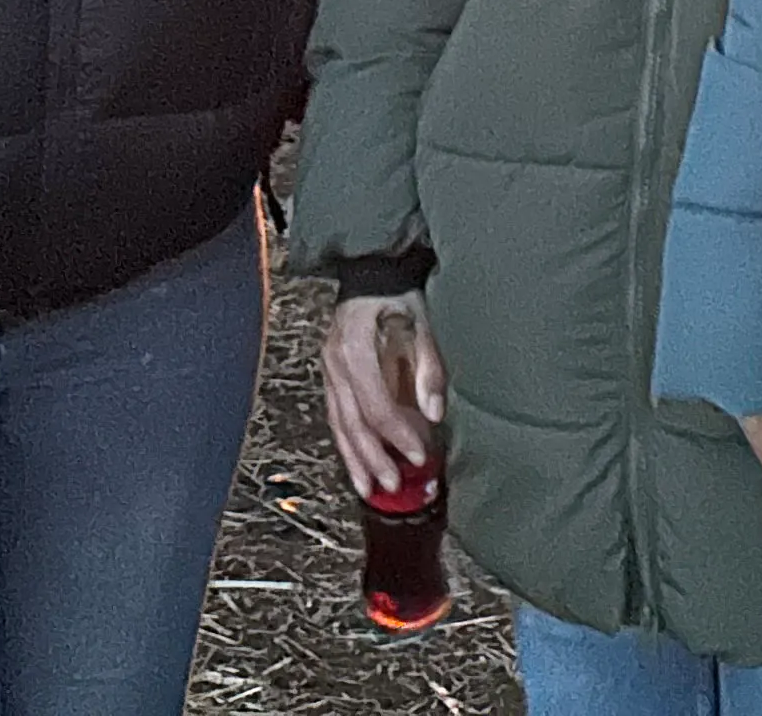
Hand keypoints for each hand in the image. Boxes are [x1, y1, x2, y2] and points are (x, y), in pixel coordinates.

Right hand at [321, 291, 444, 499]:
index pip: (375, 404)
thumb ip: (429, 366)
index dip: (397, 434)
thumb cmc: (401, 297)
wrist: (373, 272)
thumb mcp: (423, 322)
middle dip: (373, 457)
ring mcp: (328, 369)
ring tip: (369, 489)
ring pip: (339, 424)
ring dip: (355, 459)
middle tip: (393, 485)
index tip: (419, 455)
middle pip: (352, 421)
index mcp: (355, 348)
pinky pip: (337, 416)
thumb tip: (433, 413)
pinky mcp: (331, 376)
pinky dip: (347, 444)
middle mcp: (335, 363)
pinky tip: (357, 466)